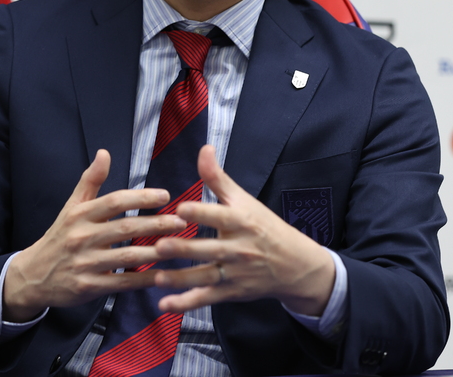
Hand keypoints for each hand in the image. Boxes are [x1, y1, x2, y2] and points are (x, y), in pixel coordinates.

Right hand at [2, 149, 187, 321]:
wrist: (33, 275)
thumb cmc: (59, 237)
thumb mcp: (71, 207)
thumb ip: (90, 181)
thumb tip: (104, 153)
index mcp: (80, 215)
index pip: (114, 202)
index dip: (141, 198)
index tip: (165, 196)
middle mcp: (82, 237)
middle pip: (125, 228)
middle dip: (156, 224)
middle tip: (182, 221)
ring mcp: (86, 263)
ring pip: (127, 256)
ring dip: (155, 251)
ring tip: (179, 246)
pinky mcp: (89, 287)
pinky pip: (122, 282)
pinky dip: (143, 279)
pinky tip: (162, 275)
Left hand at [153, 145, 335, 315]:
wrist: (295, 265)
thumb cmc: (264, 227)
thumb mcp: (244, 200)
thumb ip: (219, 177)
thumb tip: (204, 148)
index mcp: (242, 222)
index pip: (220, 216)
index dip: (201, 212)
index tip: (181, 208)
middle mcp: (239, 248)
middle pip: (210, 249)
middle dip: (185, 249)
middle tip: (160, 246)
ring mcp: (235, 273)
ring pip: (206, 277)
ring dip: (181, 279)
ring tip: (157, 277)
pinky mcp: (231, 292)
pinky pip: (207, 298)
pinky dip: (186, 304)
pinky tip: (165, 304)